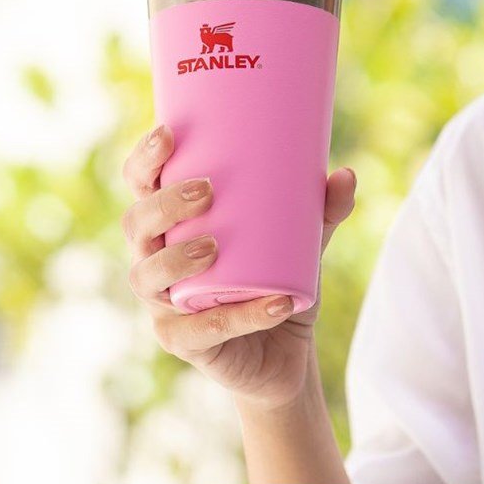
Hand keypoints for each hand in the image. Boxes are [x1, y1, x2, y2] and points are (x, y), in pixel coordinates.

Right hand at [122, 124, 356, 409]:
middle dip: (163, 205)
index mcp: (173, 224)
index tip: (169, 134)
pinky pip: (204, 330)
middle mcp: (156, 260)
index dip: (145, 160)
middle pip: (137, 225)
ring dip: (176, 260)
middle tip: (205, 190)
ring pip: (148, 278)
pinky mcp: (186, 343)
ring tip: (212, 247)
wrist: (284, 349)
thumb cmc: (277, 277)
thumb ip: (324, 208)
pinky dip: (243, 315)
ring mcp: (164, 305)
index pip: (142, 185)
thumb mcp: (305, 238)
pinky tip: (276, 303)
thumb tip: (346, 174)